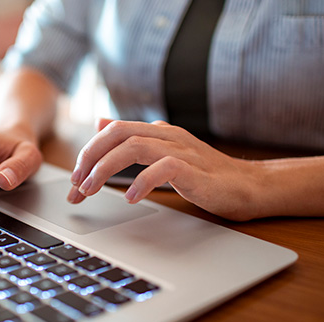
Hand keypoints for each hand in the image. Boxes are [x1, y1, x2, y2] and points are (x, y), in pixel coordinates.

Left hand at [67, 119, 262, 220]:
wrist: (248, 186)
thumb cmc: (206, 175)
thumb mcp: (164, 153)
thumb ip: (134, 139)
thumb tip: (100, 122)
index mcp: (158, 131)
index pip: (113, 130)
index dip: (89, 152)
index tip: (74, 179)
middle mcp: (167, 135)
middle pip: (118, 134)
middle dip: (90, 158)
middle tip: (75, 186)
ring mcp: (182, 150)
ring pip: (134, 147)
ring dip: (106, 169)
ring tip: (91, 190)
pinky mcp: (195, 170)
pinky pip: (164, 169)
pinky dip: (142, 182)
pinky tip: (131, 198)